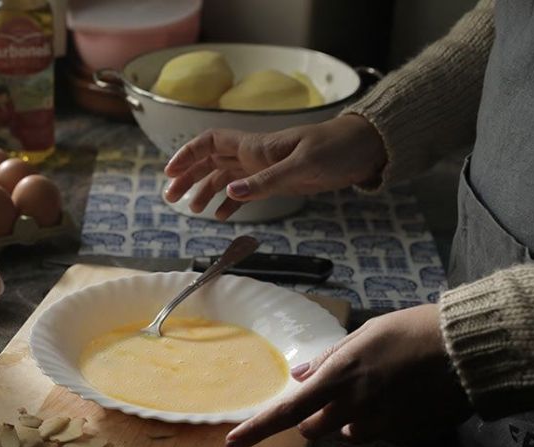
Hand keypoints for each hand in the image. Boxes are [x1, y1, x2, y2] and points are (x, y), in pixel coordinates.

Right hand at [163, 114, 386, 219]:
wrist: (363, 150)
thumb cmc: (336, 149)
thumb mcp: (302, 166)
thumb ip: (265, 181)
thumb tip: (230, 192)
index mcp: (255, 146)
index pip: (210, 142)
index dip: (187, 154)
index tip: (170, 172)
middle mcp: (254, 155)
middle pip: (210, 161)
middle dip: (188, 177)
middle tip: (170, 197)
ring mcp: (263, 168)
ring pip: (224, 177)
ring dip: (205, 191)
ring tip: (192, 210)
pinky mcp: (276, 181)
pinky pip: (245, 191)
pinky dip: (230, 202)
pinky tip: (221, 216)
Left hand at [225, 304, 470, 446]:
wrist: (466, 350)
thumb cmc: (412, 331)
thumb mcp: (364, 335)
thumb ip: (329, 360)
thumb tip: (299, 377)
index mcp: (338, 379)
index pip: (288, 412)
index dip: (257, 429)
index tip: (233, 443)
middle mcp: (354, 409)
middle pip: (315, 429)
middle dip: (318, 415)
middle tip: (342, 389)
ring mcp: (381, 427)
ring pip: (351, 433)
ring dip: (355, 418)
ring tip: (386, 387)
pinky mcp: (406, 438)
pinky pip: (384, 435)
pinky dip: (388, 421)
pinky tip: (409, 397)